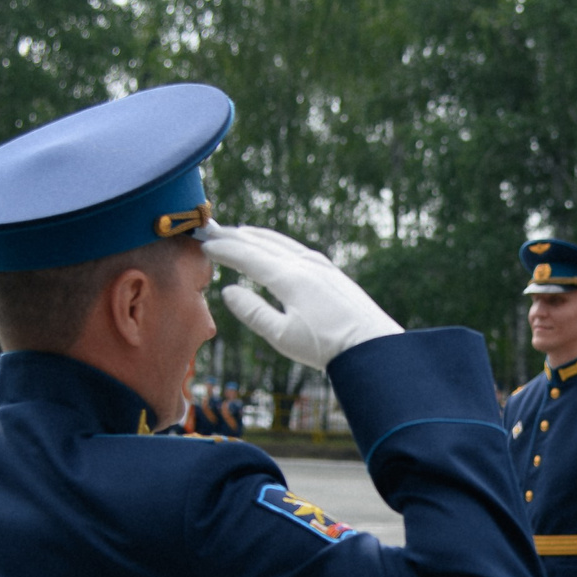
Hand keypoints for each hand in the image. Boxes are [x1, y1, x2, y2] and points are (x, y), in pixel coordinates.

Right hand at [205, 224, 400, 369]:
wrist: (372, 346)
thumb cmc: (326, 347)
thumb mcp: (282, 336)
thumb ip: (252, 312)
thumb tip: (228, 290)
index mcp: (288, 278)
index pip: (247, 256)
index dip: (223, 249)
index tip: (204, 244)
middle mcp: (304, 264)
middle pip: (262, 243)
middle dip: (234, 236)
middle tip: (212, 229)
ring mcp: (320, 265)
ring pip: (281, 242)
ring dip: (256, 236)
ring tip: (239, 232)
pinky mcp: (331, 271)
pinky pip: (296, 248)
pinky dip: (277, 242)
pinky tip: (275, 246)